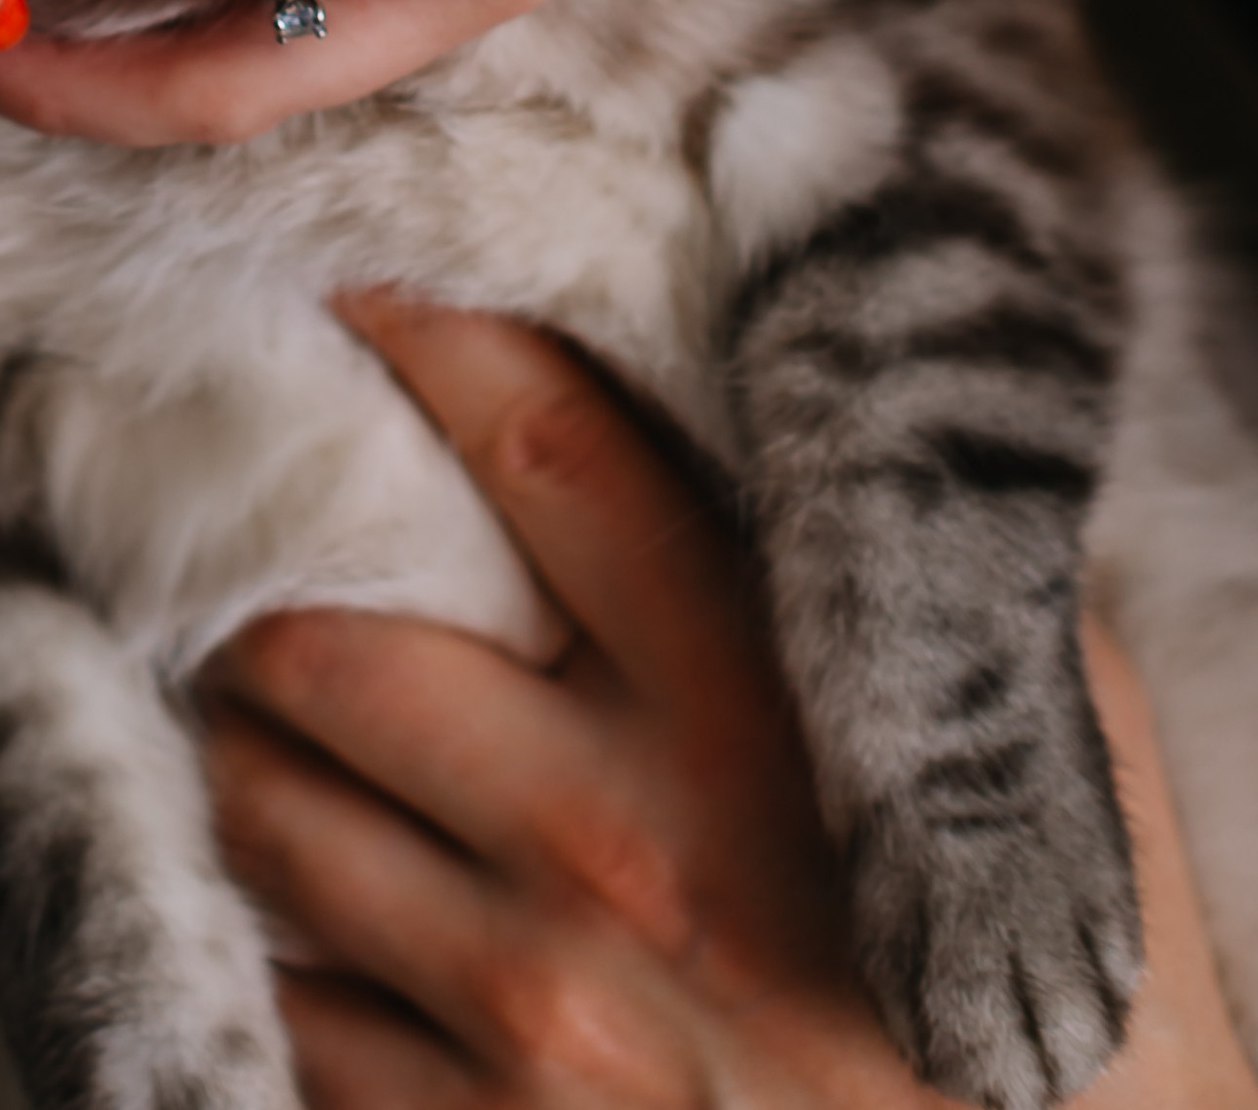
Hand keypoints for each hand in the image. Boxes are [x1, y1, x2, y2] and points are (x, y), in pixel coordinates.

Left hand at [202, 300, 1253, 1109]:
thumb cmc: (1061, 1026)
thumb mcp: (1043, 765)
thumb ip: (921, 587)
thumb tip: (818, 414)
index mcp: (752, 720)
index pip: (545, 452)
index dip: (432, 339)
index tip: (366, 282)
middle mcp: (615, 852)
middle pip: (332, 636)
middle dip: (273, 578)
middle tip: (264, 538)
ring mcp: (534, 1016)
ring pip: (271, 805)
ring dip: (248, 741)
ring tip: (262, 704)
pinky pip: (295, 1000)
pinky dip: (284, 937)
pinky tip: (320, 903)